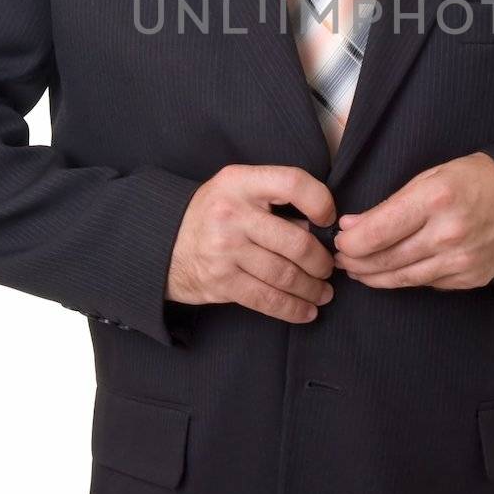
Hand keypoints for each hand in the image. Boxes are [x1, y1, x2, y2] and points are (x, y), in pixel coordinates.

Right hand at [166, 164, 335, 323]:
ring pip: (285, 275)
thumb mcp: (238, 190)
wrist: (163, 244)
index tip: (328, 220)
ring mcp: (225, 250)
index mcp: (240, 182)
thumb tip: (321, 230)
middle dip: (322, 261)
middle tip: (330, 269)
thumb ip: (275, 202)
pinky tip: (306, 311)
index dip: (320, 202)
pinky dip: (292, 309)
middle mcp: (232, 213)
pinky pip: (266, 299)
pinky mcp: (221, 281)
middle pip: (296, 242)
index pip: (293, 183)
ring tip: (323, 293)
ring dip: (312, 289)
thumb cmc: (214, 214)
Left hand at [333, 152, 493, 292]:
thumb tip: (352, 226)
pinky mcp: (470, 279)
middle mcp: (448, 233)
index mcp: (435, 199)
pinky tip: (392, 272)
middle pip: (386, 260)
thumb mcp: (433, 175)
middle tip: (340, 259)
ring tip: (358, 270)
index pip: (377, 232)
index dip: (350, 241)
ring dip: (374, 277)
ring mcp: (461, 261)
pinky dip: (405, 279)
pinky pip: (426, 284)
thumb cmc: (478, 180)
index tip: (339, 238)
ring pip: (402, 279)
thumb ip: (392, 203)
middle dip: (356, 261)